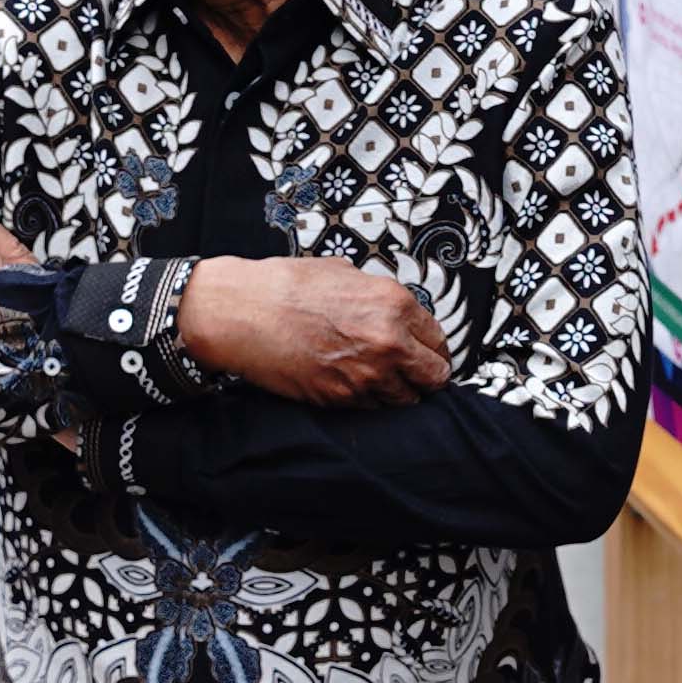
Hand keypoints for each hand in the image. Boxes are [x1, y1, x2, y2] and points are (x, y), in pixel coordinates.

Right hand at [175, 254, 449, 404]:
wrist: (243, 312)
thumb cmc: (285, 287)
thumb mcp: (345, 274)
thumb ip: (380, 297)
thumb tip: (397, 313)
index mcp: (394, 305)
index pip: (439, 340)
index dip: (431, 347)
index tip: (424, 351)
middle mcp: (388, 344)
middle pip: (434, 377)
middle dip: (426, 375)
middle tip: (413, 372)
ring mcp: (366, 376)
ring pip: (406, 400)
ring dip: (397, 391)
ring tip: (377, 377)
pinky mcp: (340, 399)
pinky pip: (372, 408)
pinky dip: (368, 400)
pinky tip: (352, 382)